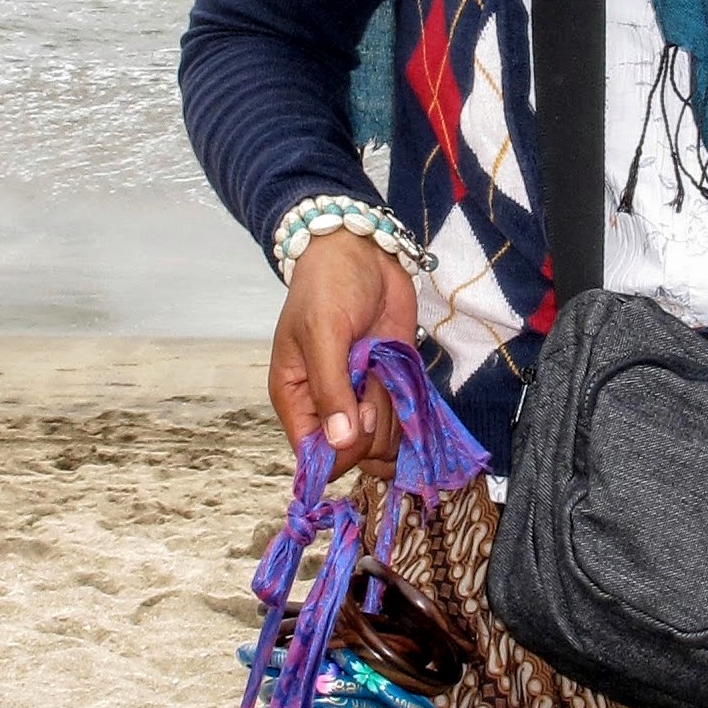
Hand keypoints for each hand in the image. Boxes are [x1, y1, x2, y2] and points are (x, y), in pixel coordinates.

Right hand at [269, 231, 418, 470]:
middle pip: (355, 453)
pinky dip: (410, 403)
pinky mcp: (392, 386)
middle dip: (372, 423)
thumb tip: (339, 443)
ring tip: (381, 364)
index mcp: (297, 399)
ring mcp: (364, 398)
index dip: (340, 450)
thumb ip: (330, 389)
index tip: (357, 415)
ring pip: (385, 440)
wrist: (363, 251)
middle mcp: (329, 407)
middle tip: (371, 377)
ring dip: (392, 407)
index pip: (314, 456)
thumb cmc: (328, 286)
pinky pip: (406, 419)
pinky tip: (397, 370)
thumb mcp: (322, 333)